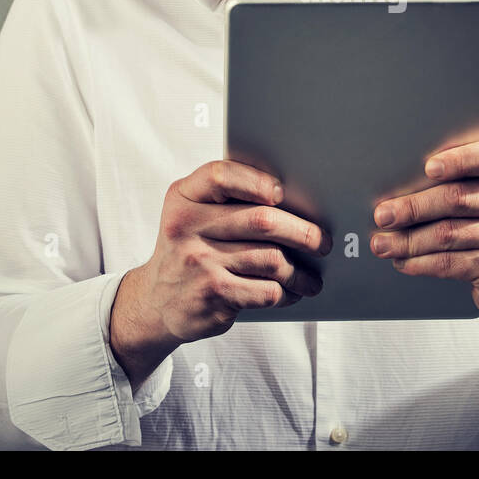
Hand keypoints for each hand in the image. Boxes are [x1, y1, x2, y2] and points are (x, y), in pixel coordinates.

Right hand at [111, 160, 329, 366]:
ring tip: (312, 276)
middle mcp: (186, 228)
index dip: (256, 182)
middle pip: (261, 220)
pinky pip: (266, 290)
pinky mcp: (213, 296)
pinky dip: (287, 292)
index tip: (281, 193)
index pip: (220, 176)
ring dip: (300, 270)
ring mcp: (200, 263)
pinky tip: (292, 292)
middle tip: (322, 241)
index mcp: (183, 198)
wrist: (156, 302)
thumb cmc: (188, 249)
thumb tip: (293, 198)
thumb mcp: (190, 214)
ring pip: (271, 259)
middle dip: (302, 232)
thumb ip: (224, 199)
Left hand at [370, 137, 478, 332]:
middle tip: (383, 214)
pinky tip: (405, 261)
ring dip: (409, 240)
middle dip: (413, 206)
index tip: (428, 168)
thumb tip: (411, 177)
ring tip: (384, 242)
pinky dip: (422, 262)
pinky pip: (453, 263)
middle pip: (461, 197)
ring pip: (449, 234)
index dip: (460, 158)